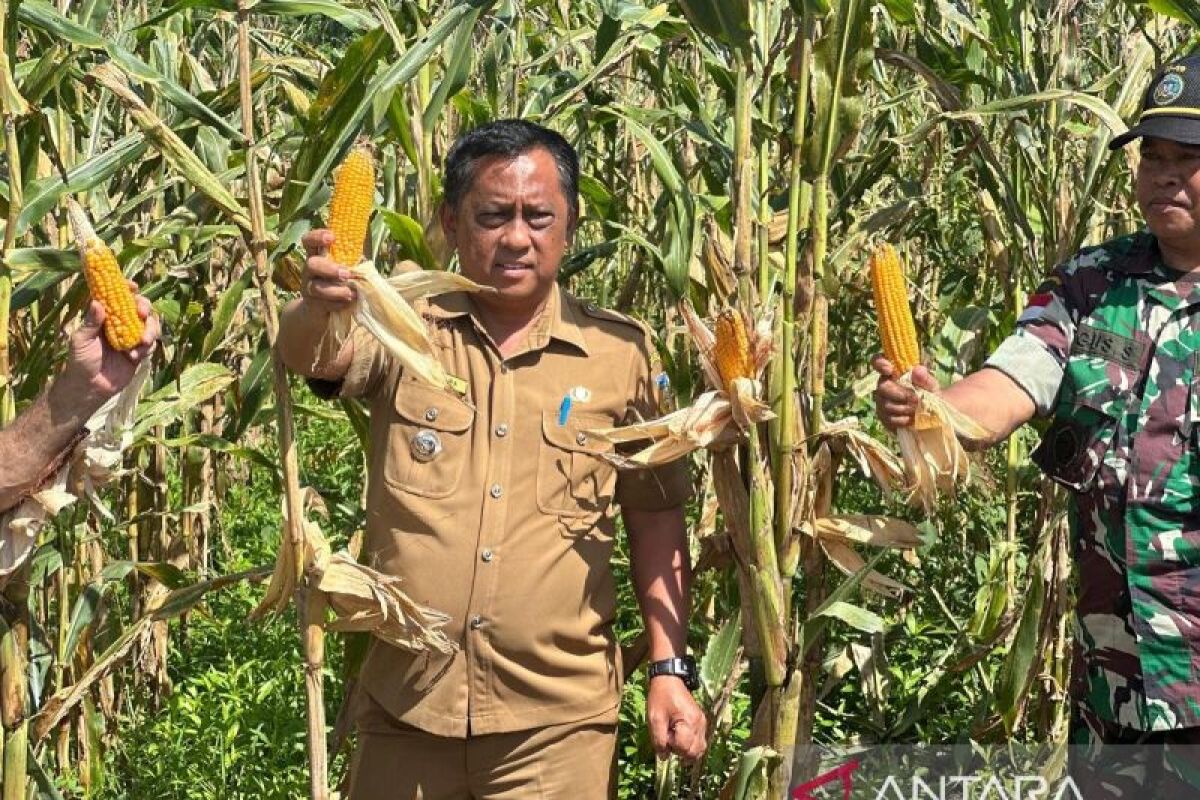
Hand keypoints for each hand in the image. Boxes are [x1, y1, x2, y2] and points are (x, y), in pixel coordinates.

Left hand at [60, 288, 159, 410]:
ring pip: (150, 324)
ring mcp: (131, 337)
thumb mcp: (81, 340)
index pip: (117, 297)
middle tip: (142, 313)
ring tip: (142, 341)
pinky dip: (146, 347)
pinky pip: (151, 344)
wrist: (91, 388)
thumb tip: (98, 302)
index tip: (133, 286)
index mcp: (104, 317)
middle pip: (139, 307)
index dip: (126, 289)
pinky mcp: (140, 352)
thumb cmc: (80, 361)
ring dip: (150, 330)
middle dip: (145, 307)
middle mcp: (120, 324)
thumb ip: (91, 322)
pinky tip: (134, 355)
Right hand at [300, 228, 355, 314]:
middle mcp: (310, 271)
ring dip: (335, 290)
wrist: (321, 313)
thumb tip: (365, 259)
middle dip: (329, 269)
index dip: (317, 237)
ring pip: (316, 287)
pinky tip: (348, 303)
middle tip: (346, 274)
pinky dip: (337, 304)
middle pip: (311, 264)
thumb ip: (352, 262)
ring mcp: (309, 288)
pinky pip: (323, 304)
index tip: (332, 237)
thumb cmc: (338, 284)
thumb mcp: (344, 270)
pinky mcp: (313, 306)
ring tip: (350, 293)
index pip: (309, 241)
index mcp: (317, 257)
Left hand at [647, 676, 706, 761]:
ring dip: (686, 749)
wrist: (669, 680)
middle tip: (668, 736)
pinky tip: (679, 734)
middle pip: (694, 753)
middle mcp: (700, 725)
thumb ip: (659, 740)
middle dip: (680, 751)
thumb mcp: (655, 719)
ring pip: (699, 749)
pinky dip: (690, 744)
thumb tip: (664, 757)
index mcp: (689, 722)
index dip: (671, 747)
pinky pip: (699, 741)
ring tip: (674, 736)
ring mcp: (703, 724)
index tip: (664, 734)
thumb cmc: (660, 697)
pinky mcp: (702, 722)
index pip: (684, 749)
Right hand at [871, 356, 937, 429]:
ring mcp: (881, 403)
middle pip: (882, 387)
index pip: (878, 362)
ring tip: (917, 409)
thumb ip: (925, 378)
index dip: (879, 363)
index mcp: (893, 373)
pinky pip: (889, 419)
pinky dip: (903, 420)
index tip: (890, 370)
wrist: (932, 415)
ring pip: (887, 405)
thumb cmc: (929, 395)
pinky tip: (911, 419)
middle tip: (916, 399)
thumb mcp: (931, 386)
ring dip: (904, 408)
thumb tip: (917, 369)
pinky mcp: (884, 418)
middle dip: (900, 394)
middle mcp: (883, 386)